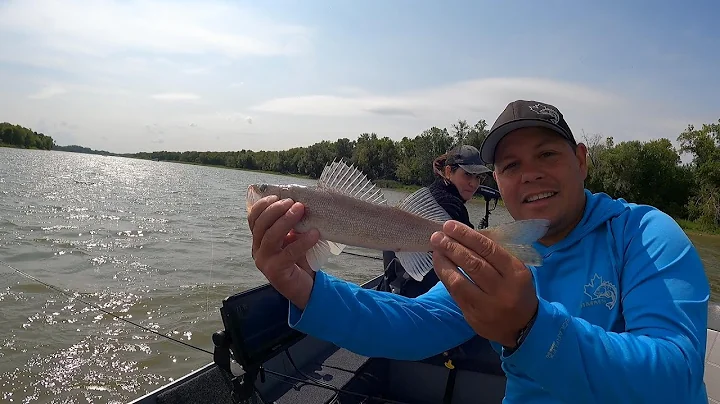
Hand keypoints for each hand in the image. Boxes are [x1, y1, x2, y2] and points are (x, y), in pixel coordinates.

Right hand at [247, 195, 319, 309]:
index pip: (253, 218)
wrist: (305, 287)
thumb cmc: (299, 259)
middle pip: (260, 225)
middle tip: (293, 203)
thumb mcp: (294, 237)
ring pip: (271, 237)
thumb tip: (301, 202)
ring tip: (301, 210)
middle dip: (276, 210)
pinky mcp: (275, 271)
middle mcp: (258, 249)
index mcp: (259, 239)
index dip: (263, 205)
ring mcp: (264, 261)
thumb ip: (292, 224)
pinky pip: (288, 253)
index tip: (279, 196)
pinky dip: (302, 242)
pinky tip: (314, 234)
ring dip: (286, 221)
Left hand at [430, 220, 538, 347]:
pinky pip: (455, 294)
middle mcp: (502, 289)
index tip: (450, 226)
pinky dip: (445, 277)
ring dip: (444, 262)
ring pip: (460, 280)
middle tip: (438, 235)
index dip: (467, 236)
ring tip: (436, 249)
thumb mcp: (515, 270)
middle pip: (473, 264)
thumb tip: (466, 235)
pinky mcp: (473, 316)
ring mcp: (487, 305)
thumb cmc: (517, 291)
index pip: (488, 249)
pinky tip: (440, 266)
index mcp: (515, 273)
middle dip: (452, 247)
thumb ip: (495, 254)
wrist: (523, 327)